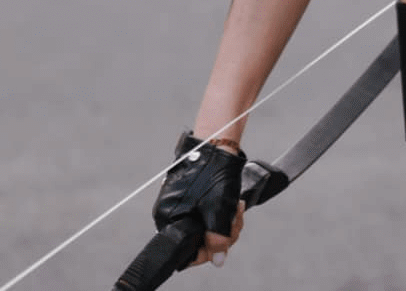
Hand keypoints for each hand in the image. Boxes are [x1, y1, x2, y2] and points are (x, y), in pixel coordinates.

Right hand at [153, 132, 246, 267]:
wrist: (216, 143)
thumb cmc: (214, 173)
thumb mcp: (219, 210)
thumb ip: (218, 238)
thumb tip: (218, 260)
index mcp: (169, 220)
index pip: (187, 252)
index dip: (210, 250)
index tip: (226, 241)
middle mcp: (170, 215)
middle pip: (200, 240)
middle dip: (224, 232)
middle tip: (236, 217)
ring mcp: (181, 206)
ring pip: (208, 228)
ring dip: (227, 222)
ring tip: (237, 207)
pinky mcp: (192, 198)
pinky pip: (208, 215)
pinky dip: (224, 213)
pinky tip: (234, 204)